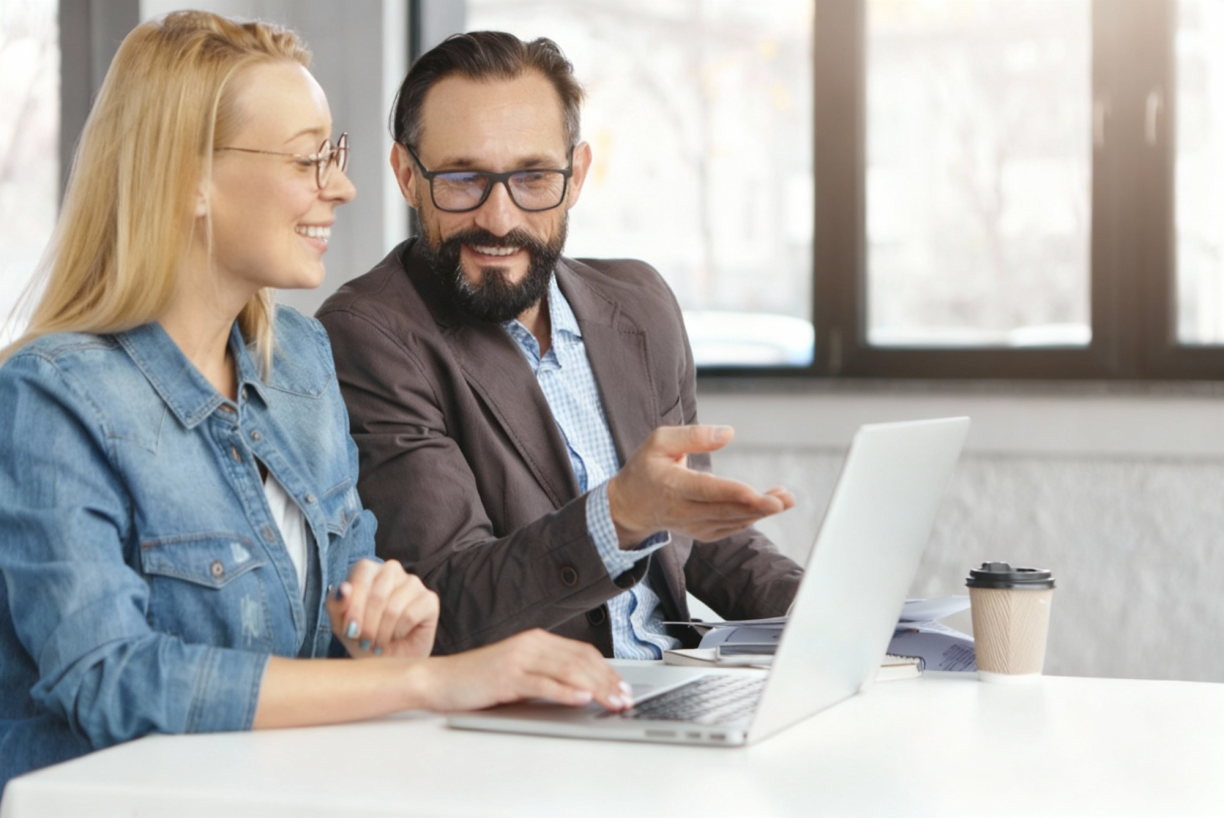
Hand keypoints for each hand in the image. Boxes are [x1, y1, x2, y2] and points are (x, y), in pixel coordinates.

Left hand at [327, 559, 438, 658]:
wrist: (388, 661)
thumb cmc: (364, 639)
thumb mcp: (341, 625)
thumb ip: (335, 604)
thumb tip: (343, 588)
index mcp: (368, 570)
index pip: (360, 576)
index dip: (353, 606)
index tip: (349, 631)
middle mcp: (392, 570)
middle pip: (377, 594)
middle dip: (367, 625)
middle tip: (365, 642)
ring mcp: (413, 583)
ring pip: (393, 607)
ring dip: (382, 632)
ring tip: (378, 643)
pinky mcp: (429, 599)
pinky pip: (410, 615)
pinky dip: (399, 632)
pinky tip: (397, 636)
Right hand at [417, 629, 631, 711]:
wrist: (439, 679)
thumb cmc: (479, 679)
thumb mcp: (519, 673)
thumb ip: (546, 676)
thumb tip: (582, 691)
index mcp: (537, 640)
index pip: (582, 653)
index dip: (607, 670)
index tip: (623, 687)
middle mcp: (530, 644)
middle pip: (580, 661)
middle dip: (607, 681)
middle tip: (625, 698)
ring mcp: (518, 658)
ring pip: (567, 670)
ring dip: (595, 687)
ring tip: (612, 701)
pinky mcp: (506, 676)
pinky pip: (542, 683)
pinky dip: (564, 691)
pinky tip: (580, 698)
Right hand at [606, 424, 793, 545]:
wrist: (629, 506)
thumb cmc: (646, 468)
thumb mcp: (660, 441)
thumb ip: (693, 435)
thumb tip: (729, 433)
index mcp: (672, 485)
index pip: (706, 490)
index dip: (733, 493)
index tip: (757, 493)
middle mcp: (684, 511)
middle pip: (725, 510)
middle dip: (758, 506)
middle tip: (785, 499)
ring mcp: (693, 525)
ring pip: (732, 521)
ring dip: (760, 511)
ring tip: (786, 499)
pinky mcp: (702, 532)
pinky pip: (730, 527)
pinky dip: (750, 518)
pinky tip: (768, 506)